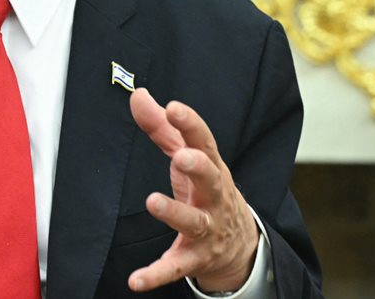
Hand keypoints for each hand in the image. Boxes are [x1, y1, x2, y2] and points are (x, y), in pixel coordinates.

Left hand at [127, 88, 258, 292]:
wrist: (239, 247)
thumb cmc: (207, 191)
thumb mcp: (189, 157)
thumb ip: (161, 128)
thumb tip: (138, 94)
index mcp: (211, 168)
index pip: (204, 142)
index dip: (190, 124)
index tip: (174, 108)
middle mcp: (214, 197)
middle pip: (210, 180)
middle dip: (198, 168)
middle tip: (182, 157)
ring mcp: (207, 229)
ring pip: (193, 222)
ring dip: (174, 213)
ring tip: (153, 202)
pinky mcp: (194, 258)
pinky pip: (175, 267)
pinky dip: (156, 274)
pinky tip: (135, 280)